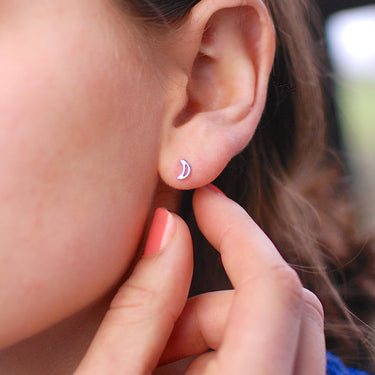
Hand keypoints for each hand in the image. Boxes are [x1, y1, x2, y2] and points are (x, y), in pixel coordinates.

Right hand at [75, 185, 325, 373]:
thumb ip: (140, 308)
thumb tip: (168, 227)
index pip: (272, 288)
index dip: (237, 228)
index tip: (205, 198)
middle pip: (284, 304)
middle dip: (220, 294)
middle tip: (161, 322)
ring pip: (282, 330)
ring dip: (219, 327)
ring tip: (159, 361)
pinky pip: (278, 355)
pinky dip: (232, 349)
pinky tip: (181, 372)